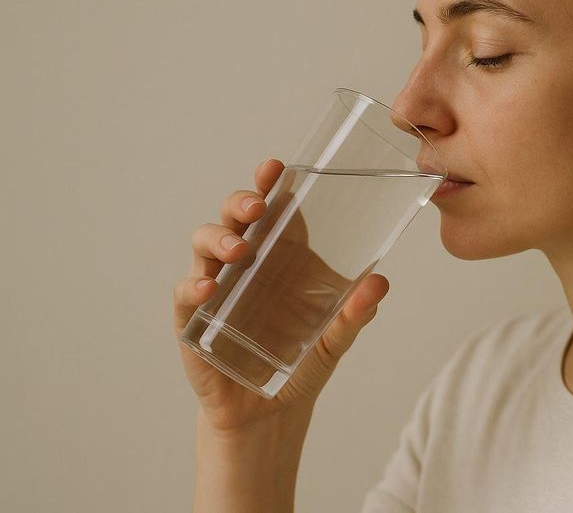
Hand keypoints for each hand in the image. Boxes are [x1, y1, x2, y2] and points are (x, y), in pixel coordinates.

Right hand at [172, 158, 389, 432]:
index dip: (270, 185)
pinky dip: (194, 286)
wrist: (269, 412)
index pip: (272, 210)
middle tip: (257, 206)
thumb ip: (356, 312)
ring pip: (204, 245)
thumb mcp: (335, 338)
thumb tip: (379, 283)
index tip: (276, 168)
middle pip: (234, 217)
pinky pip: (186, 294)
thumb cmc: (301, 361)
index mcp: (280, 256)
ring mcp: (216, 287)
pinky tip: (209, 289)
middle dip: (241, 203)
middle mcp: (245, 263)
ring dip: (219, 239)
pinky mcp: (193, 319)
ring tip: (239, 248)